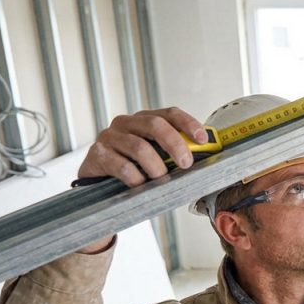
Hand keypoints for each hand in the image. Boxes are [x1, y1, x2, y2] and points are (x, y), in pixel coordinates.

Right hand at [75, 107, 206, 253]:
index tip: (202, 139)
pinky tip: (139, 185)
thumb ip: (174, 155)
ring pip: (139, 146)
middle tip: (186, 163)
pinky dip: (135, 177)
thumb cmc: (134, 171)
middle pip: (155, 125)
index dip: (188, 124)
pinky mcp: (97, 154)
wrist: (99, 190)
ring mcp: (109, 137)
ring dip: (155, 166)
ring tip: (161, 179)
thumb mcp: (156, 159)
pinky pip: (120, 165)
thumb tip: (205, 158)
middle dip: (175, 144)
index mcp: (144, 120)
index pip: (170, 113)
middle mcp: (125, 123)